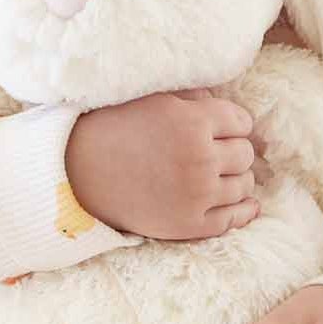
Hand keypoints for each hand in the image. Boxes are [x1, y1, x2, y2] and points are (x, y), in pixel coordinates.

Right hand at [65, 89, 268, 241]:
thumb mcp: (155, 100)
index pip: (241, 122)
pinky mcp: (189, 225)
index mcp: (193, 122)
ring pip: (243, 185)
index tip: (220, 129)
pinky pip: (232, 219)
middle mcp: (200, 159)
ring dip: (236, 178)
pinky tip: (245, 204)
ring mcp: (196, 195)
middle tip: (216, 151)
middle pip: (245, 154)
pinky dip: (243, 211)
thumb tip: (229, 109)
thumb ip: (196, 98)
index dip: (231, 124)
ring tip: (220, 175)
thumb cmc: (115, 129)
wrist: (77, 172)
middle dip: (233, 150)